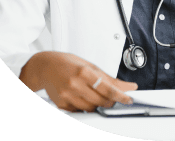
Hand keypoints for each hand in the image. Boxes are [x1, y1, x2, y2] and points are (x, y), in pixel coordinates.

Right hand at [20, 51, 137, 110]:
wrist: (46, 67)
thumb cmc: (68, 63)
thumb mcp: (90, 65)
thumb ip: (107, 77)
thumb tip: (125, 86)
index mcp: (84, 72)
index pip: (107, 88)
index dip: (120, 95)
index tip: (129, 99)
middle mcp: (75, 84)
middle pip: (101, 100)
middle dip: (111, 101)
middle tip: (115, 98)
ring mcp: (67, 95)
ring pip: (91, 108)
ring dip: (99, 104)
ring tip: (96, 94)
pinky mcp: (62, 104)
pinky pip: (80, 111)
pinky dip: (86, 107)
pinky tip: (84, 97)